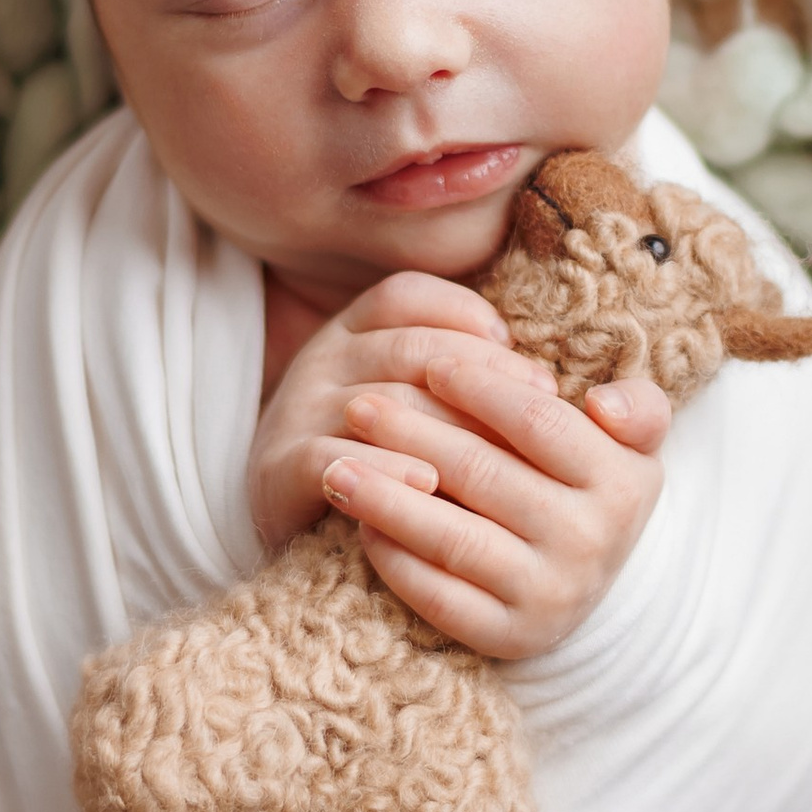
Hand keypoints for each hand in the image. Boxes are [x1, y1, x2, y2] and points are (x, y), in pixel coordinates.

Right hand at [248, 271, 552, 553]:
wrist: (273, 515)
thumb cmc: (367, 454)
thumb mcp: (401, 399)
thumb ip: (448, 377)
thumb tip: (536, 378)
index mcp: (350, 331)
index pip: (405, 296)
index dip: (465, 313)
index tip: (517, 350)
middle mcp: (321, 359)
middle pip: (407, 348)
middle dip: (482, 374)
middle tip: (539, 407)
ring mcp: (298, 410)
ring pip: (382, 403)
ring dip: (448, 425)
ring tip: (502, 451)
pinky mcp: (280, 465)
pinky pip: (334, 456)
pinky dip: (384, 468)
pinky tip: (428, 485)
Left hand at [319, 341, 673, 664]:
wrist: (585, 584)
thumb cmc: (587, 488)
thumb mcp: (629, 445)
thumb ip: (637, 408)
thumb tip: (601, 403)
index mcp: (623, 484)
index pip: (538, 420)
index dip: (479, 387)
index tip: (429, 365)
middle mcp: (591, 545)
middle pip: (482, 474)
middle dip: (411, 432)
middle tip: (358, 405)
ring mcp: (549, 596)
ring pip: (451, 537)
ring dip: (384, 498)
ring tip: (335, 465)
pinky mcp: (507, 638)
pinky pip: (436, 596)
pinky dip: (393, 558)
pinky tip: (362, 524)